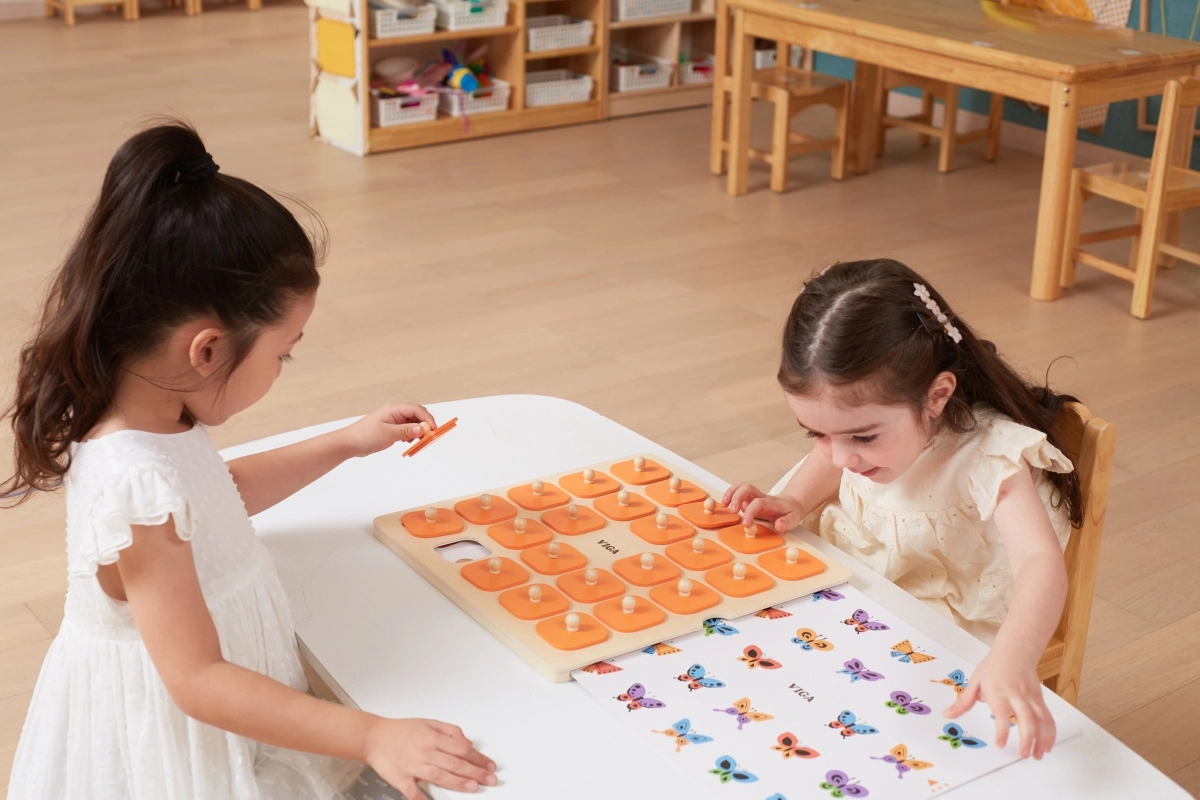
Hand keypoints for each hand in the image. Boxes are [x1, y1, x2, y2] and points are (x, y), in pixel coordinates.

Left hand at [341, 403, 435, 457]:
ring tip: (417, 441)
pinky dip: (411, 435)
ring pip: (413, 423)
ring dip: (418, 431)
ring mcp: (394, 420)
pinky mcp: (392, 428)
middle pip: (417, 415)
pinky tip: (408, 442)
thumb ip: (405, 431)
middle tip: (428, 437)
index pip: (416, 410)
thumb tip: (422, 429)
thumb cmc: (365, 436)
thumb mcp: (387, 433)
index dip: (427, 419)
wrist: (350, 443)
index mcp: (394, 409)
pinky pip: (407, 429)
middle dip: (425, 425)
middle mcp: (395, 413)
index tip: (434, 430)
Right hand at [365, 717, 496, 795]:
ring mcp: (413, 766)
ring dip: (459, 783)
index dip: (478, 757)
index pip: (462, 748)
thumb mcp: (429, 722)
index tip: (489, 765)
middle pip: (455, 763)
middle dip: (476, 772)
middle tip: (490, 779)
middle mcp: (424, 751)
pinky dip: (424, 799)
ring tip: (473, 787)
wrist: (373, 737)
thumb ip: (450, 731)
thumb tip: (467, 742)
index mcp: (432, 737)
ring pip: (440, 776)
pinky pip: (414, 792)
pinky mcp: (401, 779)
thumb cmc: (400, 731)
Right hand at [722, 482, 806, 532]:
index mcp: (771, 503)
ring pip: (741, 486)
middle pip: (747, 488)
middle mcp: (761, 496)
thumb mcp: (793, 519)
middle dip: (737, 497)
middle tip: (733, 511)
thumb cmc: (789, 512)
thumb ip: (786, 523)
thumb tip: (779, 526)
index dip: (750, 511)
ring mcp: (754, 496)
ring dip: (731, 493)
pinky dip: (729, 495)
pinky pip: (737, 492)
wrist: (791, 504)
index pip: (758, 503)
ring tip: (724, 504)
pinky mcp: (749, 498)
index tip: (745, 523)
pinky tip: (726, 504)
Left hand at [944, 649, 1055, 759]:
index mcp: (998, 691)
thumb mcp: (975, 681)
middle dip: (1027, 739)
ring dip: (1041, 739)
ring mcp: (1031, 697)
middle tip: (1023, 754)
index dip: (1002, 729)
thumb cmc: (993, 667)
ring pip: (1041, 719)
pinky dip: (1050, 732)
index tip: (1001, 744)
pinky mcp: (1040, 698)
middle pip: (1027, 718)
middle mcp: (1017, 694)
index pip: (1002, 712)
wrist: (1015, 651)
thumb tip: (947, 715)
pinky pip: (1048, 717)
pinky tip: (1047, 745)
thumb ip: (963, 702)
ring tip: (1037, 756)